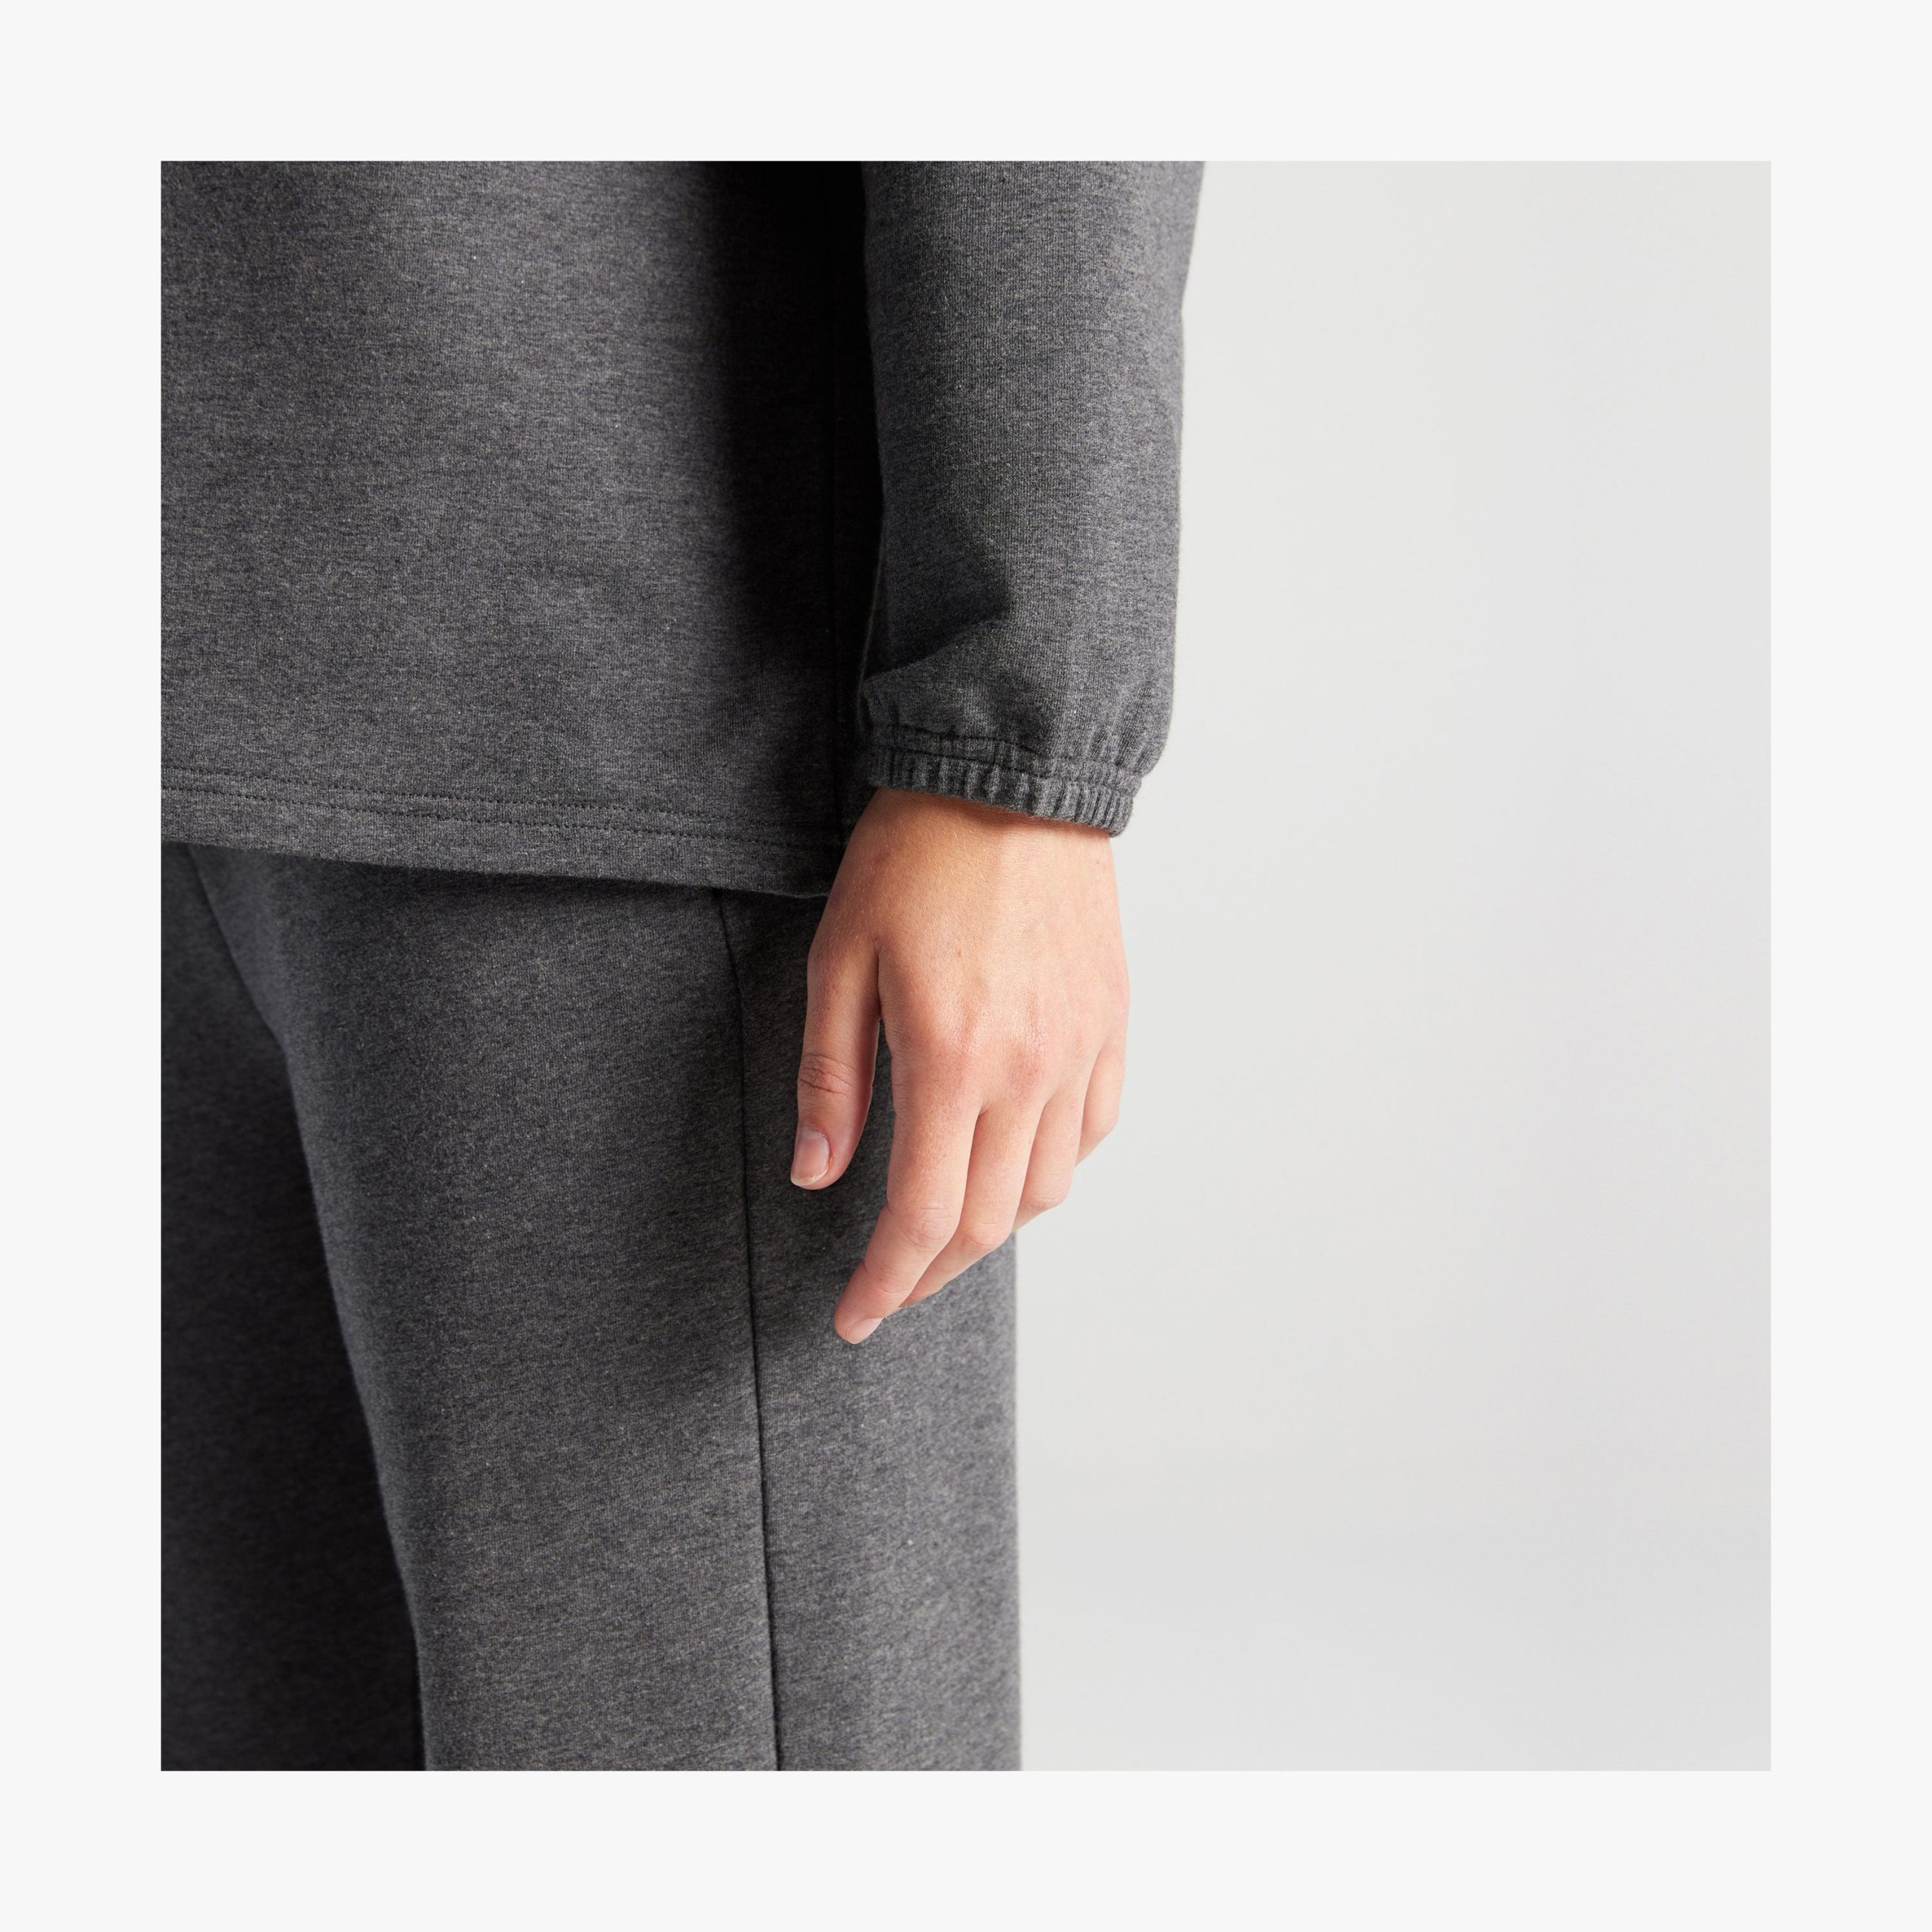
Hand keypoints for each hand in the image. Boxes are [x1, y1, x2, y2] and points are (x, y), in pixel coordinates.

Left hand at [793, 787, 1128, 1341]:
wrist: (1013, 778)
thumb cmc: (915, 856)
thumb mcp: (841, 959)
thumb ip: (831, 1076)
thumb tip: (819, 1174)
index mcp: (953, 1058)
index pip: (924, 1217)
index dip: (885, 1283)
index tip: (853, 1318)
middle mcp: (1030, 1070)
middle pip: (987, 1222)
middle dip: (930, 1274)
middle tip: (888, 1289)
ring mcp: (1081, 1050)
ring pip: (1046, 1189)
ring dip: (991, 1230)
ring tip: (942, 1233)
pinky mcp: (1111, 1024)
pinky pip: (1093, 1132)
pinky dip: (1051, 1172)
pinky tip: (1013, 1166)